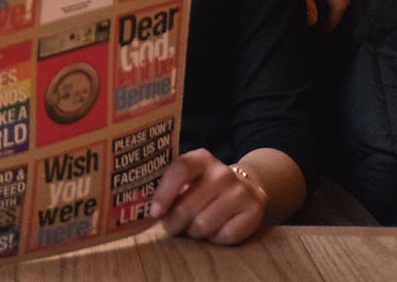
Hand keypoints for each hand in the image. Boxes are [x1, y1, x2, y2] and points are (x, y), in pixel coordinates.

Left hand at [149, 149, 266, 244]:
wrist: (247, 187)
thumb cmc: (205, 186)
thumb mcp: (189, 178)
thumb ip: (168, 186)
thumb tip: (142, 205)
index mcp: (201, 158)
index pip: (179, 169)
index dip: (164, 193)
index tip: (155, 213)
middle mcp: (222, 172)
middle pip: (187, 207)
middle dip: (175, 223)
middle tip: (173, 226)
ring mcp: (240, 191)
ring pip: (204, 226)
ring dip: (195, 232)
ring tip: (196, 225)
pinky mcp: (253, 211)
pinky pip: (225, 236)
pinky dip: (217, 238)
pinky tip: (217, 228)